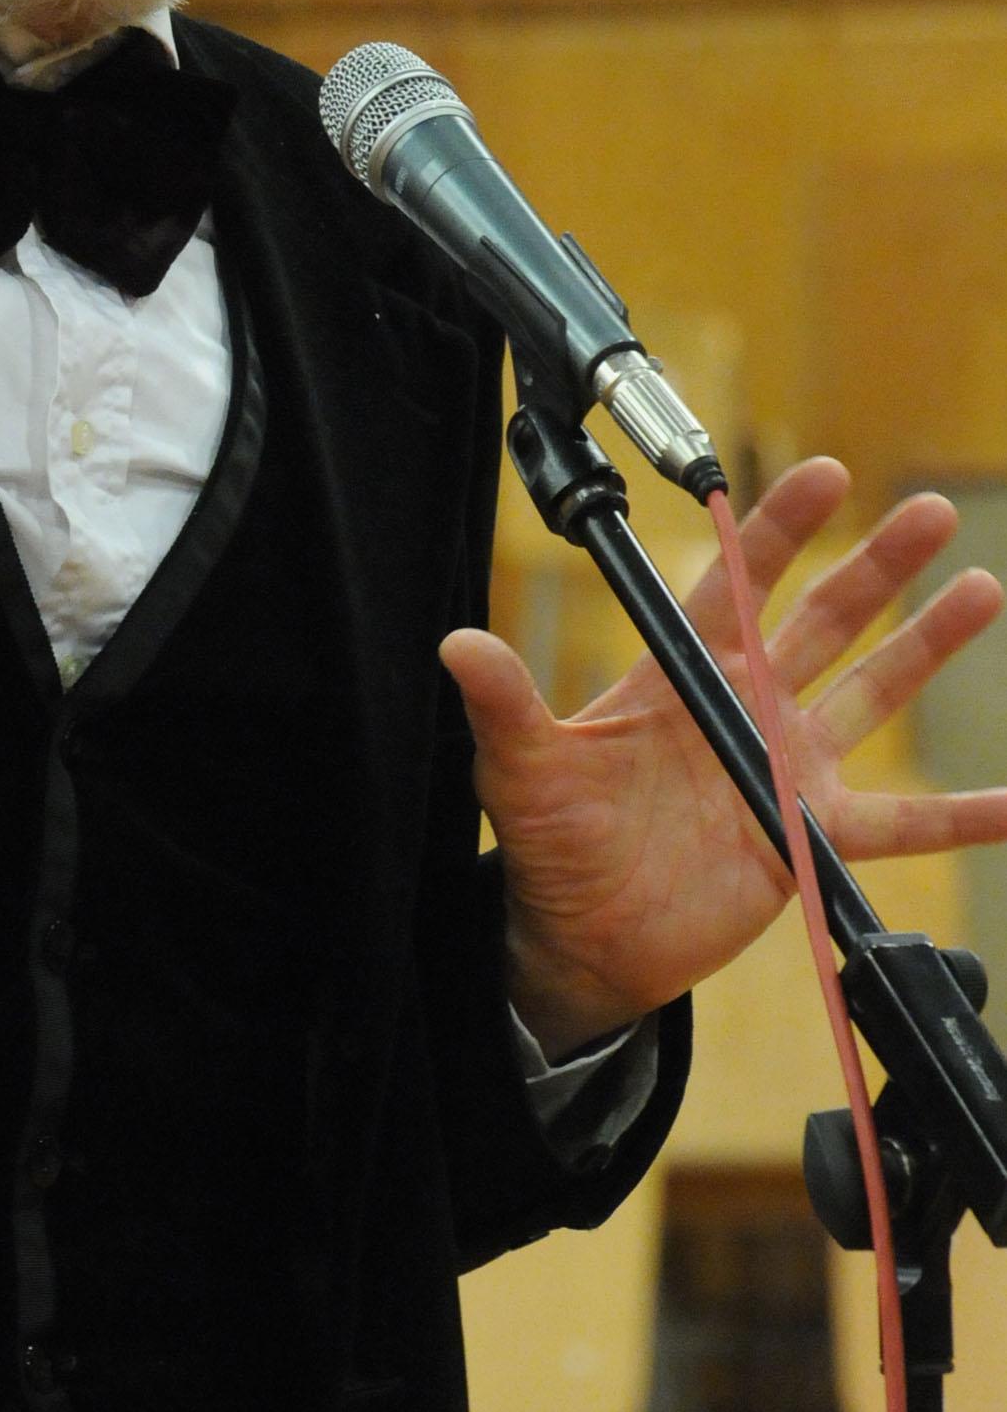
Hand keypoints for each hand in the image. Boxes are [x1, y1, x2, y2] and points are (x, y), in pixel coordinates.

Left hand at [441, 458, 1006, 1056]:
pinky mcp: (811, 839)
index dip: (778, 530)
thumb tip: (456, 644)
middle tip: (930, 509)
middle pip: (822, 619)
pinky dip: (962, 815)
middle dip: (876, 564)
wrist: (578, 937)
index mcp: (680, 675)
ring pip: (873, 693)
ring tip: (982, 588)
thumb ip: (504, 703)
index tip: (825, 474)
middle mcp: (744, 707)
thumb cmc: (548, 842)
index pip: (737, 585)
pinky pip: (902, 825)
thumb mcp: (520, 767)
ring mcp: (785, 768)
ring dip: (927, 646)